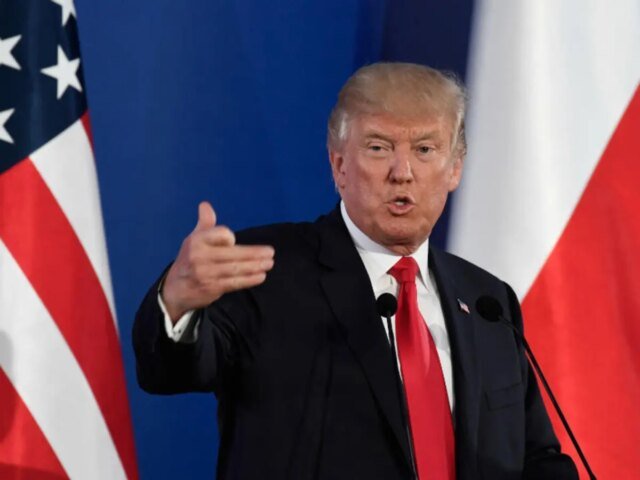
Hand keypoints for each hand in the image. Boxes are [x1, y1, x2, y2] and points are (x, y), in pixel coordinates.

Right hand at [161, 201, 274, 321]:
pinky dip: (249, 279)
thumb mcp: (193, 239)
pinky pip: (235, 282)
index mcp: (196, 241)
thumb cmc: (189, 259)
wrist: (175, 289)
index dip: (228, 237)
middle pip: (233, 254)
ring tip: (269, 264)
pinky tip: (261, 276)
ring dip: (255, 266)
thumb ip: (205, 223)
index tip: (233, 240)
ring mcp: (206, 274)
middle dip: (254, 254)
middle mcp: (200, 256)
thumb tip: (205, 204)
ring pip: (236, 269)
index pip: (220, 234)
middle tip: (270, 253)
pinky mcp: (212, 288)